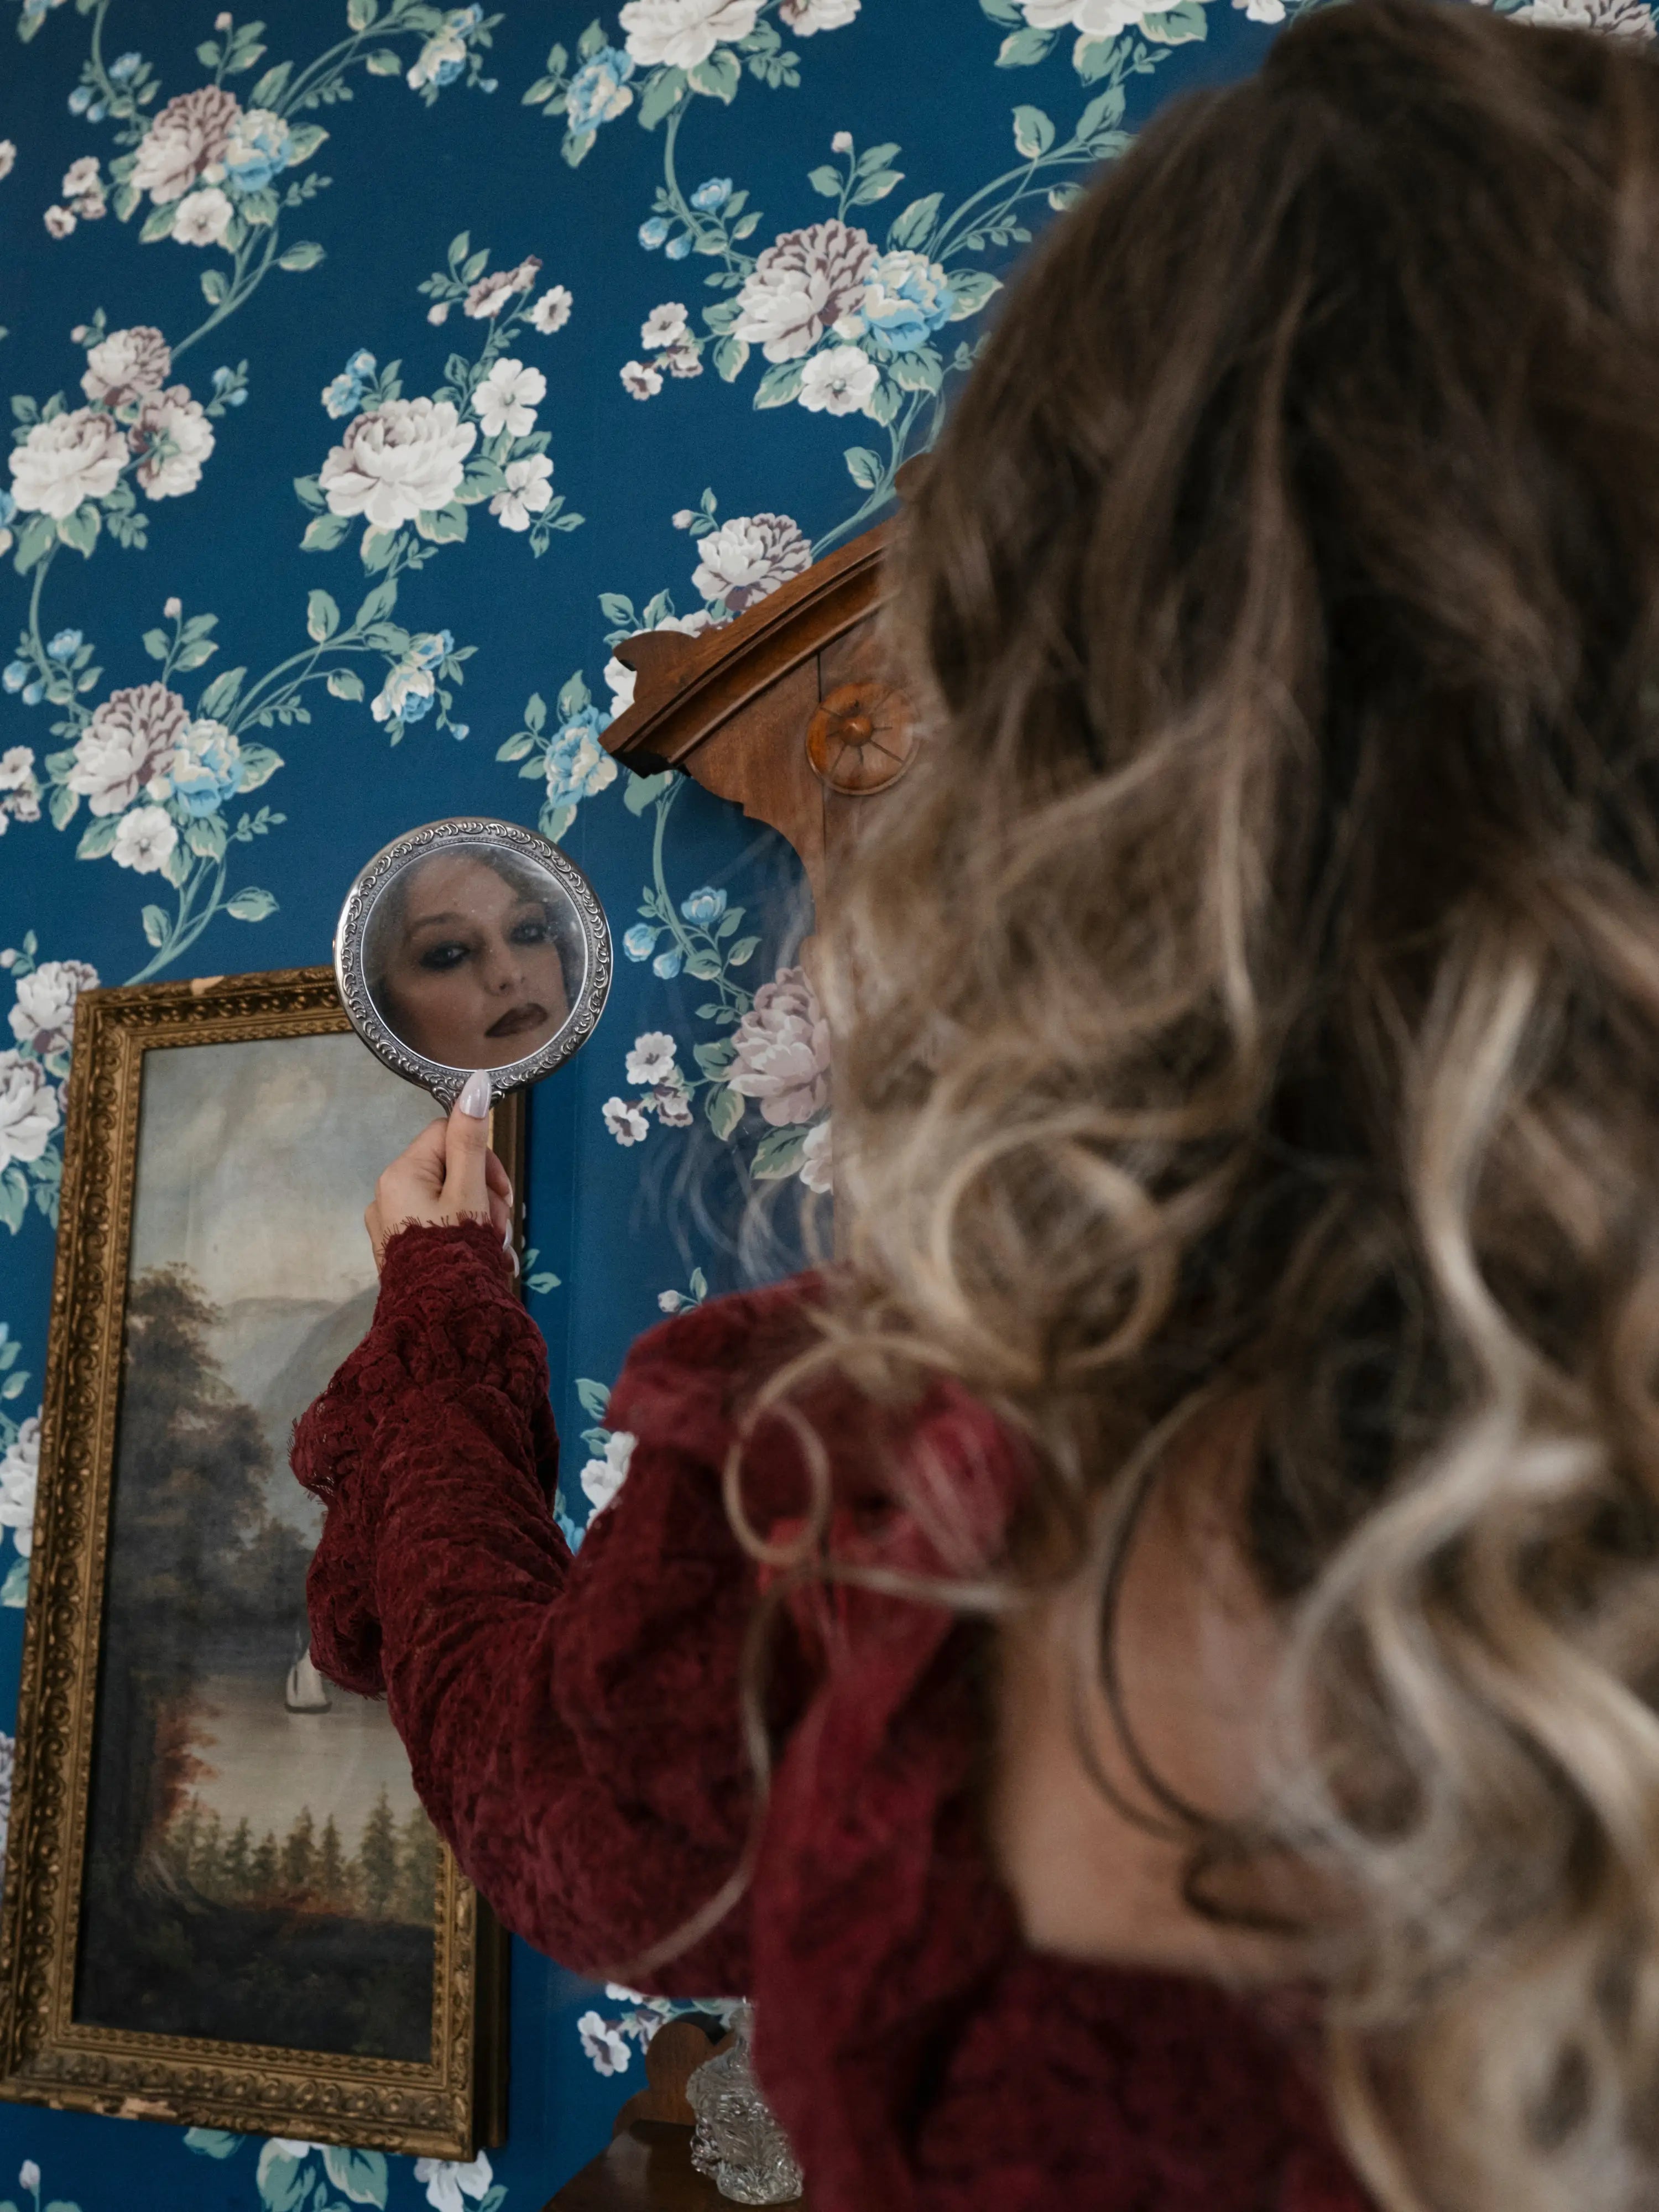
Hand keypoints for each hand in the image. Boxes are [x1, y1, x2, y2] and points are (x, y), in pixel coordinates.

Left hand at [364, 1070, 513, 1272]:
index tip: (501, 1190)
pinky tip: (480, 1259)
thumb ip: (472, 1140)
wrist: (439, 1322)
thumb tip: (474, 1083)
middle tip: (498, 1227)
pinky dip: (461, 1237)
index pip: (448, 1135)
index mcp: (401, 1174)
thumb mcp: (470, 1191)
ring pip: (448, 1201)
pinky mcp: (399, 1250)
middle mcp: (387, 1195)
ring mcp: (391, 1225)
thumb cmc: (455, 1251)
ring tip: (493, 1250)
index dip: (482, 1156)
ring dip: (479, 1218)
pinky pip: (436, 1227)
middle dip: (484, 1194)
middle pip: (450, 1170)